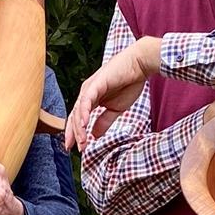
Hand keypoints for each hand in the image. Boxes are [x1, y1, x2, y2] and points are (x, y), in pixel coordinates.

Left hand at [64, 36, 161, 151]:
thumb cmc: (129, 83)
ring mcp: (90, 87)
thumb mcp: (116, 109)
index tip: (75, 148)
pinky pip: (86, 99)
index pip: (78, 118)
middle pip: (75, 116)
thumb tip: (95, 136)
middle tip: (75, 148)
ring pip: (78, 110)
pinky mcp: (96, 83)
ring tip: (81, 141)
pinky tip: (84, 123)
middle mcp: (87, 93)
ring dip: (79, 127)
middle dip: (74, 134)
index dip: (75, 133)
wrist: (140, 66)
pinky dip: (83, 112)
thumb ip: (104, 121)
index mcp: (91, 98)